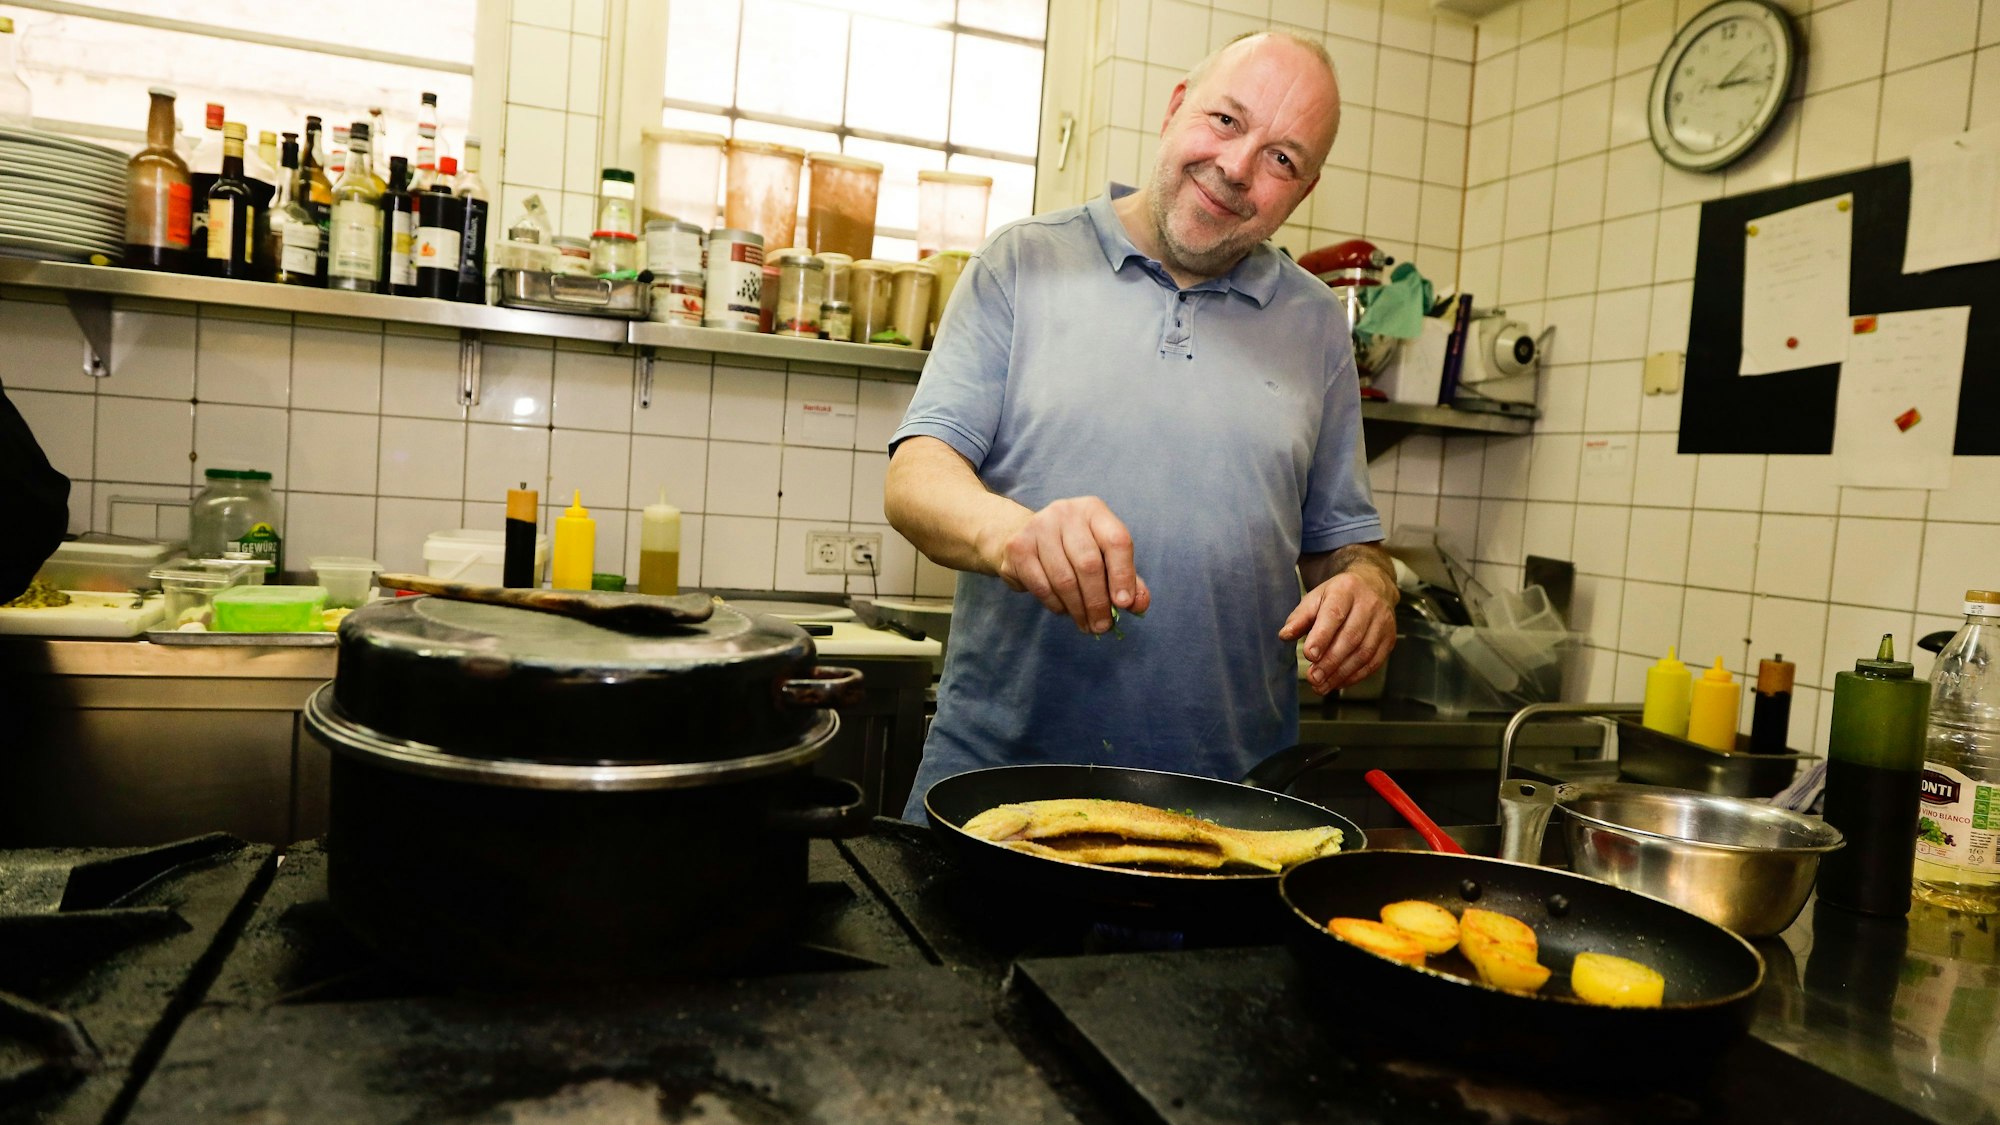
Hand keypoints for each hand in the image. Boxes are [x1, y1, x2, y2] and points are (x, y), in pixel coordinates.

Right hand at [991, 496, 1151, 633]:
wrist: (1025, 538)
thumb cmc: (1074, 550)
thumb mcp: (1105, 557)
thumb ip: (1127, 579)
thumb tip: (1138, 605)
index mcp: (1094, 510)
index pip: (1117, 541)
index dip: (1123, 575)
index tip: (1124, 604)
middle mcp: (1066, 512)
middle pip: (1089, 563)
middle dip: (1098, 602)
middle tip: (1102, 627)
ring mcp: (1039, 526)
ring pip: (1064, 579)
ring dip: (1078, 609)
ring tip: (1086, 625)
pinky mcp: (1018, 546)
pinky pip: (1042, 586)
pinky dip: (1056, 605)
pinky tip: (1063, 609)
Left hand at [1280, 569, 1396, 694]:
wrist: (1372, 586)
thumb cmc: (1339, 595)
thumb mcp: (1316, 598)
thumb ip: (1300, 617)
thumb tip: (1285, 635)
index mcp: (1346, 590)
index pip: (1334, 614)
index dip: (1322, 637)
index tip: (1309, 655)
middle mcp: (1369, 605)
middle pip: (1351, 637)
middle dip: (1330, 661)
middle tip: (1313, 678)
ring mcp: (1383, 622)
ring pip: (1364, 652)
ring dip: (1341, 673)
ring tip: (1322, 685)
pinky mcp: (1390, 638)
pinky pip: (1374, 662)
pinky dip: (1355, 676)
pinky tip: (1339, 682)